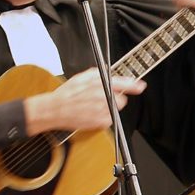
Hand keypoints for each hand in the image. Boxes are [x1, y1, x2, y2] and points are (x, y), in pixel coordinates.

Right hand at [24, 67, 146, 134]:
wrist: (54, 110)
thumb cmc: (65, 94)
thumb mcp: (80, 77)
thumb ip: (97, 74)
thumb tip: (108, 73)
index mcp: (99, 84)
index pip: (124, 83)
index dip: (134, 85)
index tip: (140, 86)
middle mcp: (103, 96)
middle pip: (122, 98)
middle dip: (115, 97)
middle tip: (102, 98)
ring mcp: (102, 110)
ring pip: (116, 109)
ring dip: (109, 107)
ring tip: (94, 106)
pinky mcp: (100, 122)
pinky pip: (109, 119)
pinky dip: (104, 117)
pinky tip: (92, 113)